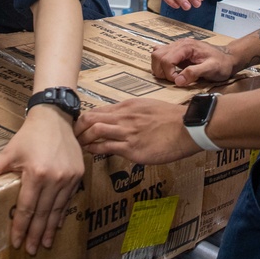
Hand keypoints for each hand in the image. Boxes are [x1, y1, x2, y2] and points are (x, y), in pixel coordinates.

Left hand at [0, 105, 83, 254]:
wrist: (55, 117)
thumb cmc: (30, 134)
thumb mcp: (8, 152)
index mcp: (36, 174)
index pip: (27, 208)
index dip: (20, 226)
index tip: (16, 241)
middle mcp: (55, 178)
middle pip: (43, 213)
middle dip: (36, 234)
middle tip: (32, 250)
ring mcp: (68, 177)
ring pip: (58, 209)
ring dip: (51, 228)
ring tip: (46, 243)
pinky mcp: (78, 174)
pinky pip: (68, 199)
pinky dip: (62, 212)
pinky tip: (58, 223)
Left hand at [75, 99, 200, 163]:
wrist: (188, 128)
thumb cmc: (171, 118)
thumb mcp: (148, 107)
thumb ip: (131, 113)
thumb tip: (118, 119)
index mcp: (127, 106)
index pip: (97, 110)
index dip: (83, 119)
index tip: (78, 127)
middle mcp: (124, 117)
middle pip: (90, 118)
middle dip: (77, 128)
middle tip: (72, 137)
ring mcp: (127, 132)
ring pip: (95, 131)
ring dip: (83, 139)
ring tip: (78, 146)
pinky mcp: (133, 149)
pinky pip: (107, 147)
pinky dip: (95, 149)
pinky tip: (91, 152)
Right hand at [151, 39, 235, 85]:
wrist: (228, 58)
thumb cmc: (222, 64)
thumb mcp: (212, 69)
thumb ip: (195, 73)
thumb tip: (178, 81)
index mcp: (187, 46)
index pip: (166, 59)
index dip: (168, 73)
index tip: (178, 81)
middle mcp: (180, 44)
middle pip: (157, 55)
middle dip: (162, 71)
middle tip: (174, 80)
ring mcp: (177, 46)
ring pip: (157, 54)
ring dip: (160, 68)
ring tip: (172, 76)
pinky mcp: (177, 51)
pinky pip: (161, 54)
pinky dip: (161, 64)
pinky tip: (171, 71)